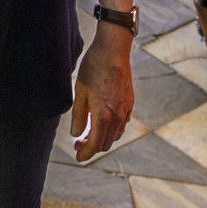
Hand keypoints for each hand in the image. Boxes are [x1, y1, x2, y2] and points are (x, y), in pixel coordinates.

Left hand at [71, 30, 133, 160]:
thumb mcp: (80, 91)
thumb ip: (78, 116)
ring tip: (88, 133)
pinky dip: (111, 129)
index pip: (95, 144)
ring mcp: (126, 111)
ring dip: (102, 138)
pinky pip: (121, 124)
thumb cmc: (93, 68)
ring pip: (115, 135)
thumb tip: (76, 134)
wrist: (113, 50)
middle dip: (92, 147)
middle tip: (79, 144)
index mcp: (103, 115)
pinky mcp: (130, 104)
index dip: (86, 154)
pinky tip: (102, 121)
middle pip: (106, 143)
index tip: (78, 157)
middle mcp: (117, 117)